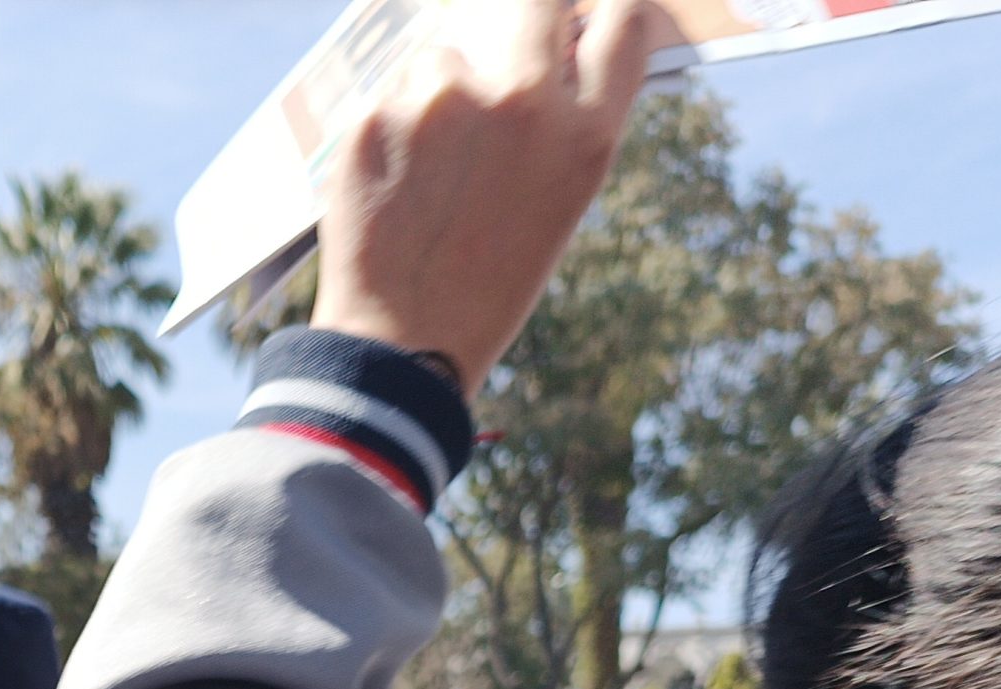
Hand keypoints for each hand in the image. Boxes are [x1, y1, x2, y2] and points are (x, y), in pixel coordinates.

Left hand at [310, 0, 666, 396]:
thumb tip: (553, 49)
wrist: (403, 344)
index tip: (589, 12)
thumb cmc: (488, 283)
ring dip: (439, 93)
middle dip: (526, 12)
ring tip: (432, 172)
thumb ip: (563, 125)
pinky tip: (394, 186)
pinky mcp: (378, 115)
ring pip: (444, 55)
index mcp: (585, 136)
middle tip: (508, 38)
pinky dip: (391, 129)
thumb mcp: (557, 205)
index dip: (607, 9)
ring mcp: (444, 104)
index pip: (622, 22)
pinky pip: (390, 94)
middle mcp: (522, 103)